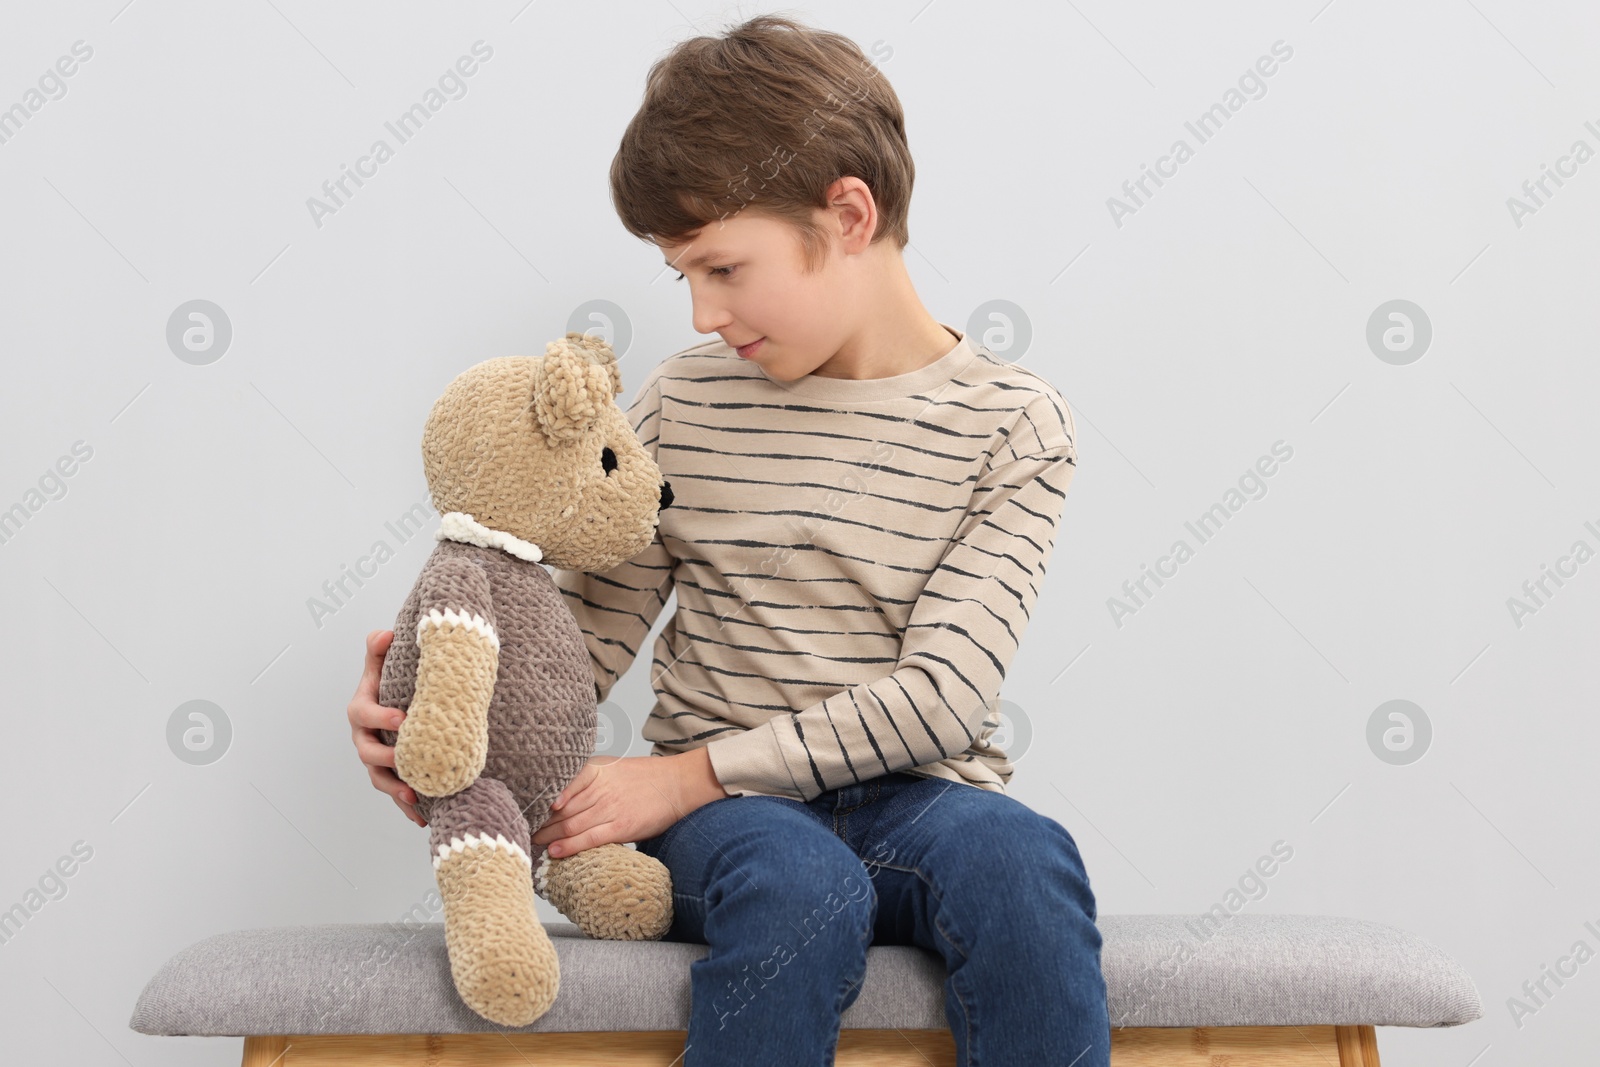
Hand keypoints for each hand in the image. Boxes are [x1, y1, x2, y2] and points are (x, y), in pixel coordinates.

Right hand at [348, 629, 425, 826]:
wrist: (397, 703)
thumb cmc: (389, 681)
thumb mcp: (381, 665)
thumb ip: (378, 649)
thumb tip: (384, 635)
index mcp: (361, 710)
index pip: (365, 714)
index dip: (381, 717)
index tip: (404, 718)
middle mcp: (363, 738)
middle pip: (367, 753)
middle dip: (386, 759)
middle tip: (406, 761)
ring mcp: (375, 760)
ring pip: (380, 778)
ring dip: (395, 789)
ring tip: (414, 796)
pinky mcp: (389, 775)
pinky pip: (396, 793)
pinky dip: (407, 806)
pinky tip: (424, 819)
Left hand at [531, 748, 727, 856]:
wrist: (677, 784)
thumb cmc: (644, 779)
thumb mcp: (611, 768)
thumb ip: (585, 780)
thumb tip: (557, 799)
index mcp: (594, 770)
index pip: (556, 787)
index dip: (536, 801)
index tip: (520, 810)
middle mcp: (600, 787)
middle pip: (559, 809)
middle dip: (537, 822)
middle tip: (518, 831)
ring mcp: (610, 807)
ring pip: (570, 824)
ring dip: (547, 837)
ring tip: (531, 844)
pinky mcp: (622, 826)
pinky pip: (590, 838)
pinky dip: (570, 846)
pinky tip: (555, 852)